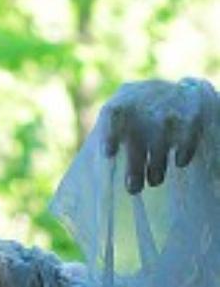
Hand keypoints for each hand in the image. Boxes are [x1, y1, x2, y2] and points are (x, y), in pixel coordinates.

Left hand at [100, 78, 206, 192]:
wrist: (173, 97)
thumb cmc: (135, 119)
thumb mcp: (117, 122)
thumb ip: (106, 142)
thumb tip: (97, 181)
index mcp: (121, 105)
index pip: (112, 114)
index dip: (109, 134)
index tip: (108, 154)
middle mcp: (144, 105)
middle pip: (137, 140)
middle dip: (135, 169)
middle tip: (133, 189)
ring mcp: (167, 111)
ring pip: (160, 148)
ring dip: (156, 170)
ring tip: (154, 179)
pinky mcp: (190, 117)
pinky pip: (185, 144)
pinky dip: (182, 156)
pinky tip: (178, 161)